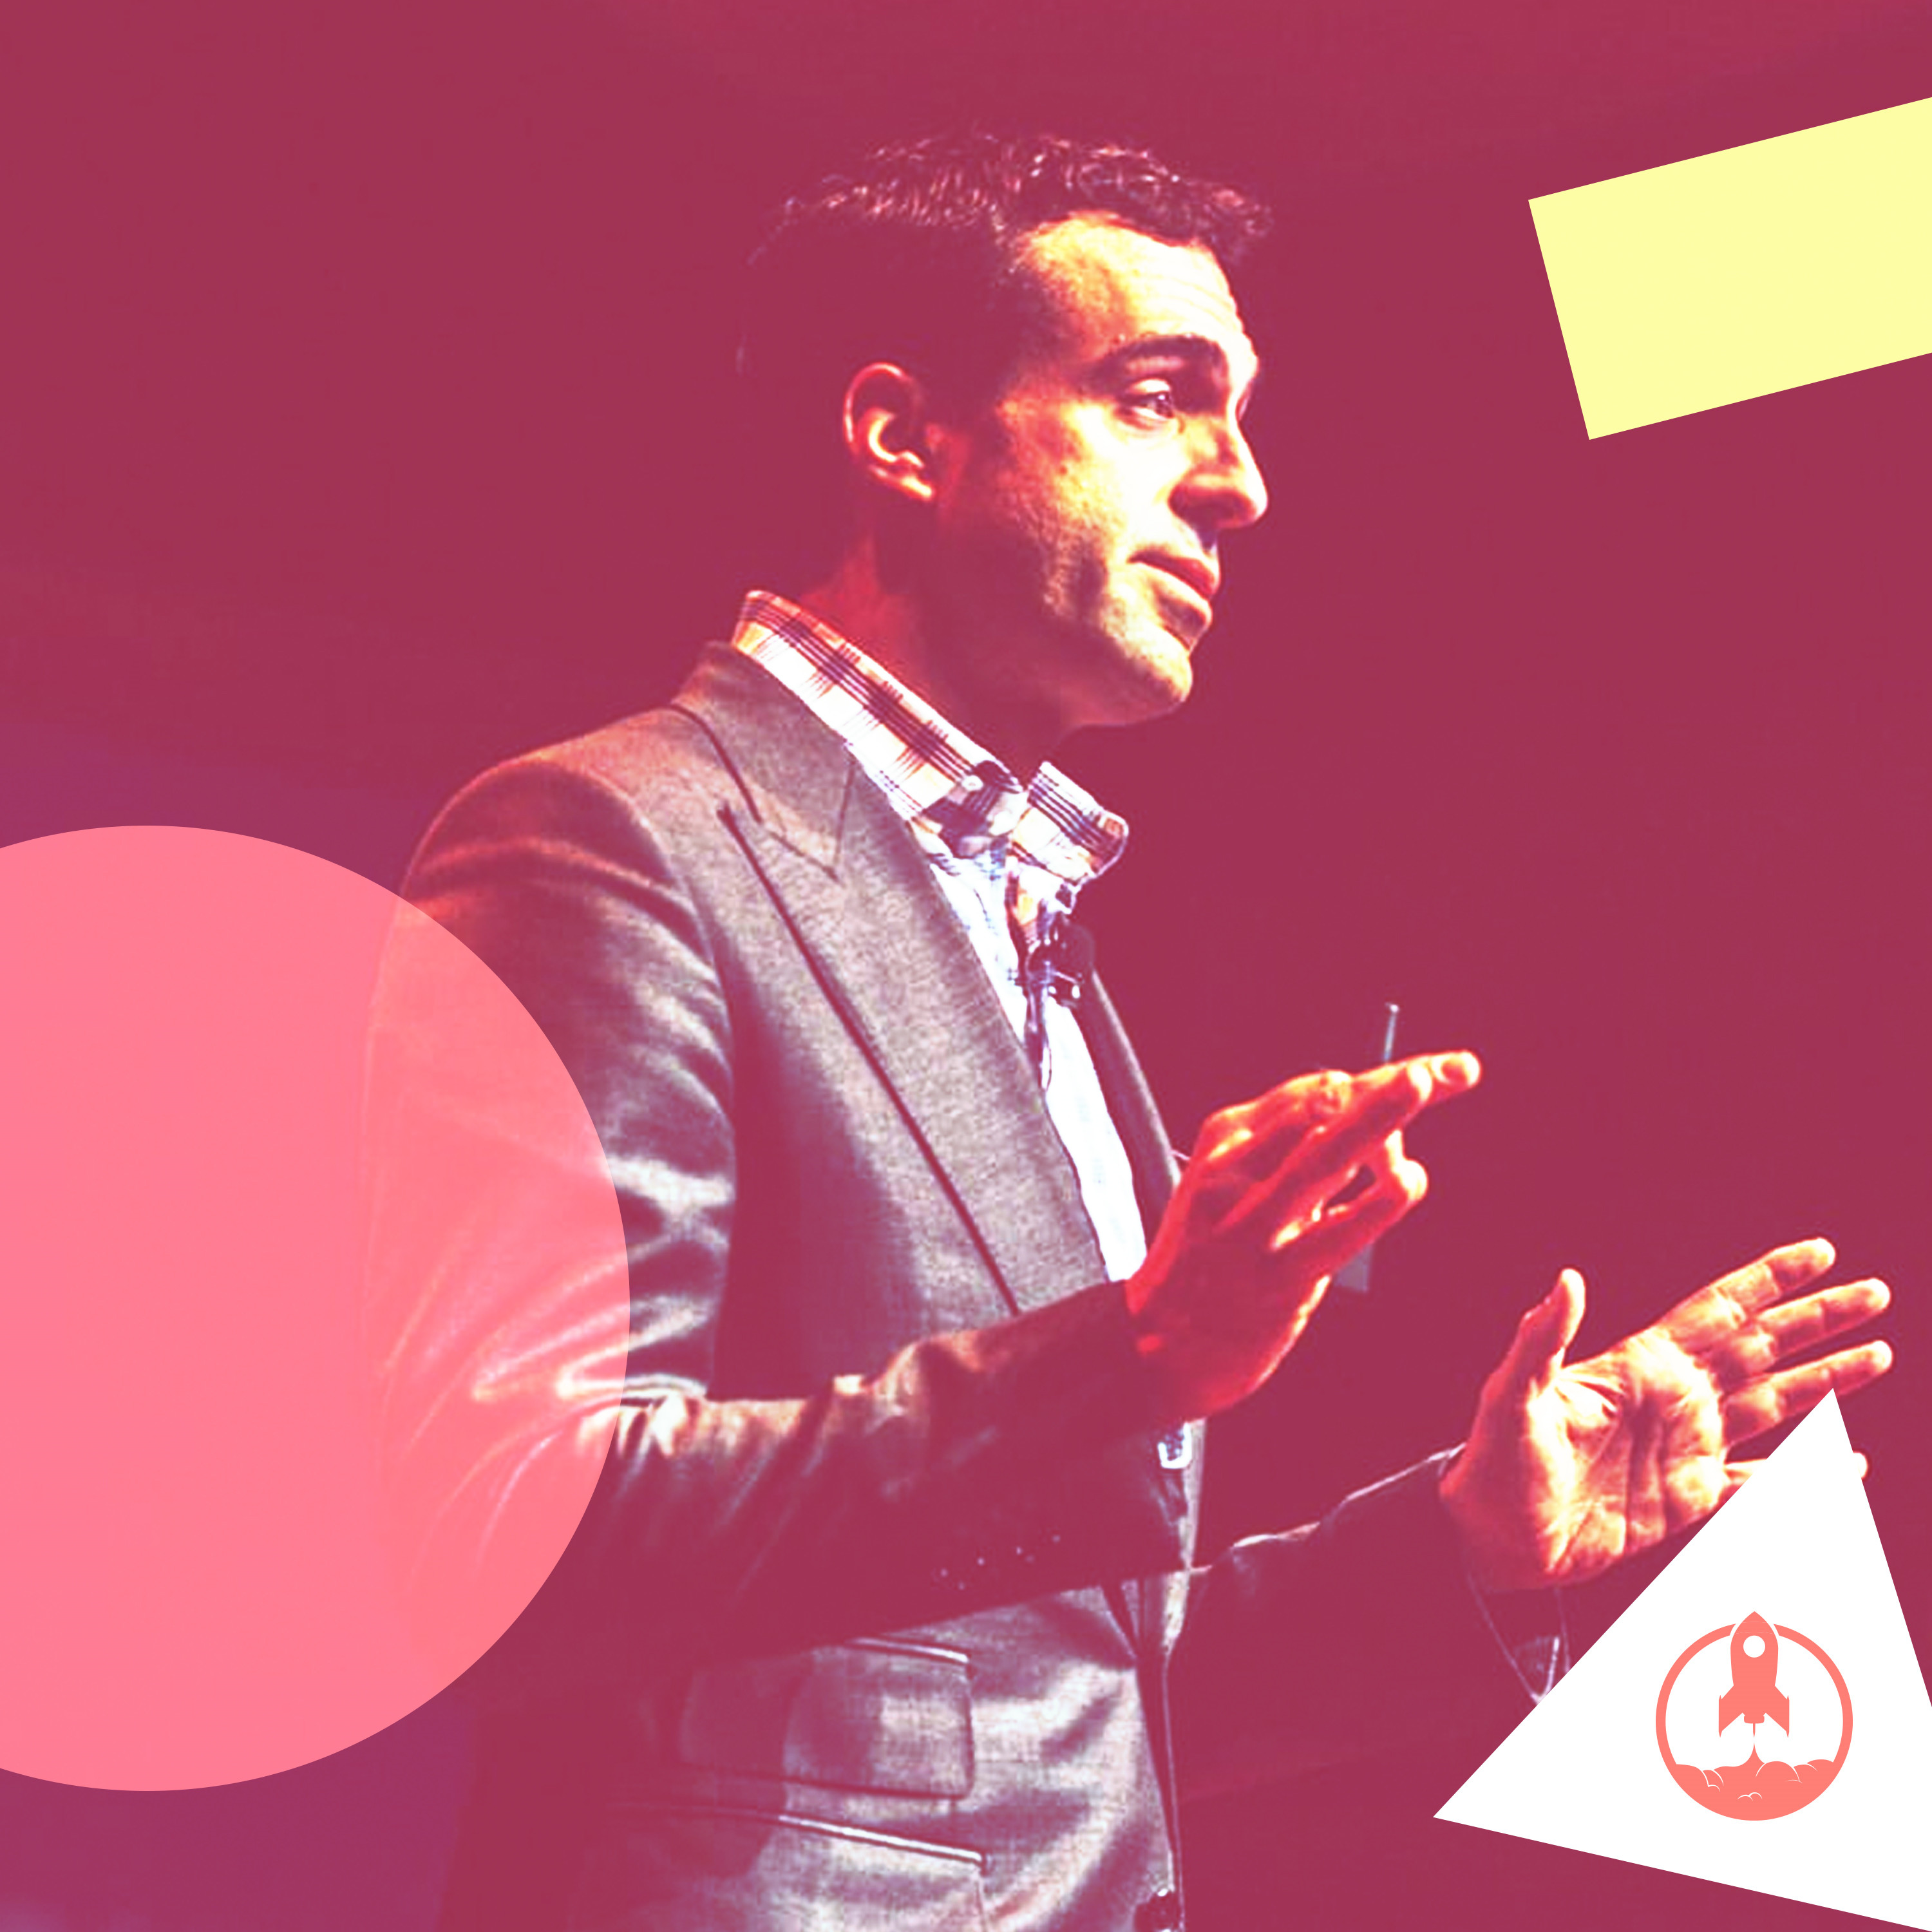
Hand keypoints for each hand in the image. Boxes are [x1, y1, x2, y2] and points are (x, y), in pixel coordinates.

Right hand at [1125, 1052, 1480, 1424]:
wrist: (1156, 1345)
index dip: (1380, 1078)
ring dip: (1378, 1117)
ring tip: (1426, 1086)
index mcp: (1225, 1139)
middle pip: (1321, 1113)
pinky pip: (1335, 1235)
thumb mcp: (1234, 1186)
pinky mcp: (1276, 1279)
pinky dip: (1376, 1204)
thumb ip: (1296, 1154)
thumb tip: (1375, 1120)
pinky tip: (1409, 1182)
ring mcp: (1251, 1225)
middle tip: (1442, 1069)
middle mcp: (1233, 1171)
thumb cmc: (1210, 1258)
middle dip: (1386, 1086)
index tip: (1441, 1071)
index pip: (1313, 1093)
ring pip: (1323, 1157)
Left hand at [1440, 1239, 1892, 1591]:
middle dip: (1818, 1318)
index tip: (1820, 1251)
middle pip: (1762, 1346)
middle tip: (1876, 1291)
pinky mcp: (1688, 1500)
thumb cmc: (1494, 1464)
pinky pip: (1761, 1481)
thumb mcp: (1512, 1396)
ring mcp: (1685, 1448)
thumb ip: (1542, 1340)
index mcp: (1640, 1366)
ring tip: (1878, 1354)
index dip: (1768, 1278)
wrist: (1493, 1540)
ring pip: (1774, 1403)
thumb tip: (1567, 1279)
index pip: (1719, 1309)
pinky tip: (1844, 1459)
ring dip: (1826, 1380)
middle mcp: (1673, 1399)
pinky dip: (1805, 1472)